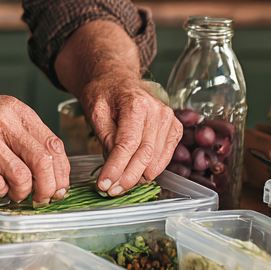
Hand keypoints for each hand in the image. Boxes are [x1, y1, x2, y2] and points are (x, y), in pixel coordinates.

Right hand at [0, 90, 70, 203]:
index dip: (61, 171)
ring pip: (20, 176)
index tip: (60, 186)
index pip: (52, 143)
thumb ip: (23, 134)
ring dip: (21, 193)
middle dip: (47, 188)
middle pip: (41, 161)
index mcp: (15, 109)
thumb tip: (51, 169)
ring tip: (15, 194)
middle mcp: (1, 120)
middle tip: (42, 198)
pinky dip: (0, 193)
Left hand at [80, 74, 181, 194]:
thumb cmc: (105, 93)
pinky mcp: (175, 129)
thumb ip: (106, 137)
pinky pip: (165, 157)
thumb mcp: (95, 111)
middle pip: (145, 155)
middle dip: (127, 178)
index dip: (116, 167)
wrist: (119, 79)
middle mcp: (158, 112)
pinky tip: (137, 173)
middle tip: (111, 190)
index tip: (104, 184)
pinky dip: (151, 169)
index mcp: (136, 104)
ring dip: (138, 177)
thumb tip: (114, 164)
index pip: (127, 144)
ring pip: (156, 160)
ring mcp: (169, 120)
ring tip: (120, 184)